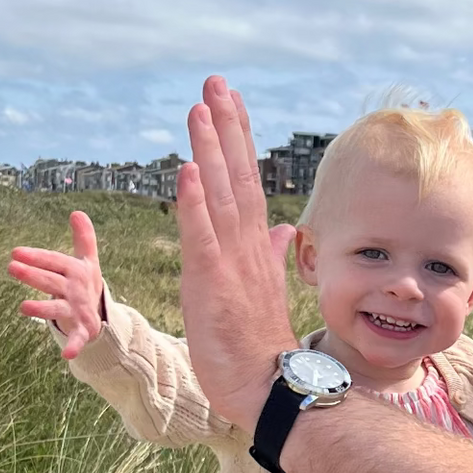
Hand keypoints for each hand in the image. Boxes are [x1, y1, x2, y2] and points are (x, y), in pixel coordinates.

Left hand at [9, 210, 106, 359]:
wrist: (102, 314)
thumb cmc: (85, 284)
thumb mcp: (87, 260)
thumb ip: (84, 238)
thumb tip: (77, 211)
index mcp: (76, 271)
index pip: (54, 261)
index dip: (36, 257)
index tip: (16, 252)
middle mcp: (76, 289)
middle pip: (51, 281)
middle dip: (32, 275)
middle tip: (11, 267)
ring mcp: (78, 310)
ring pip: (57, 308)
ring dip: (43, 309)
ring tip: (23, 307)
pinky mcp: (82, 330)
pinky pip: (78, 339)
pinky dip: (74, 347)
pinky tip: (66, 355)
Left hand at [176, 77, 296, 431]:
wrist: (269, 389)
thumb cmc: (259, 346)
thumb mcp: (263, 291)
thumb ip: (272, 254)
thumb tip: (283, 229)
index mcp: (255, 248)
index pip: (245, 182)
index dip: (237, 140)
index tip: (228, 102)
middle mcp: (246, 246)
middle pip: (236, 175)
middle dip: (224, 127)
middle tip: (214, 83)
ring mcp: (230, 262)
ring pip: (219, 195)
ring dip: (210, 149)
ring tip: (200, 108)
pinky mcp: (212, 283)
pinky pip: (201, 236)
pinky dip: (194, 202)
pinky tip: (189, 169)